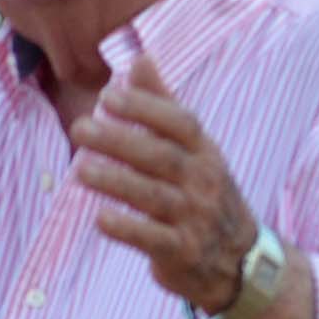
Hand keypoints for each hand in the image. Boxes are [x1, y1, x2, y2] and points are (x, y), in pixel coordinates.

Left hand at [68, 68, 252, 310]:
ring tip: (80, 169)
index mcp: (205, 153)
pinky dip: (128, 229)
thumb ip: (163, 106)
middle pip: (162, 157)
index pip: (181, 123)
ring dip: (117, 182)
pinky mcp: (182, 253)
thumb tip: (140, 58)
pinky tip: (100, 219)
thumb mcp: (194, 149)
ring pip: (154, 197)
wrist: (238, 260)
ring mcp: (195, 218)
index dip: (147, 108)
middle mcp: (204, 182)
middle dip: (121, 141)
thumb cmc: (203, 194)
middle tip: (80, 127)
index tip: (108, 95)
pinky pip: (153, 239)